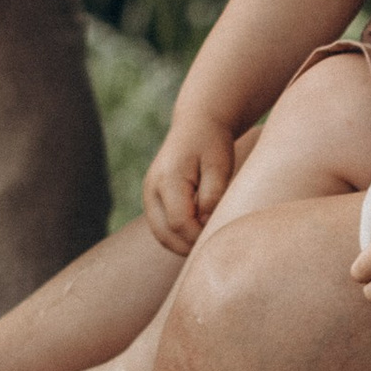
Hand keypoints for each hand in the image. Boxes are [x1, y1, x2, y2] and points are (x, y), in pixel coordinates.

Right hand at [143, 109, 236, 255]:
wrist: (197, 124)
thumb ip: (212, 196)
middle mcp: (152, 190)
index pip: (180, 223)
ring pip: (162, 237)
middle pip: (166, 236)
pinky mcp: (152, 200)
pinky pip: (163, 230)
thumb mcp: (220, 166)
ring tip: (210, 238)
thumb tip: (205, 224)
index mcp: (168, 180)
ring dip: (184, 245)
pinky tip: (200, 232)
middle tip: (217, 243)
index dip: (201, 235)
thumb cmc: (212, 144)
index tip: (222, 232)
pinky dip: (179, 237)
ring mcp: (149, 196)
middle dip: (192, 246)